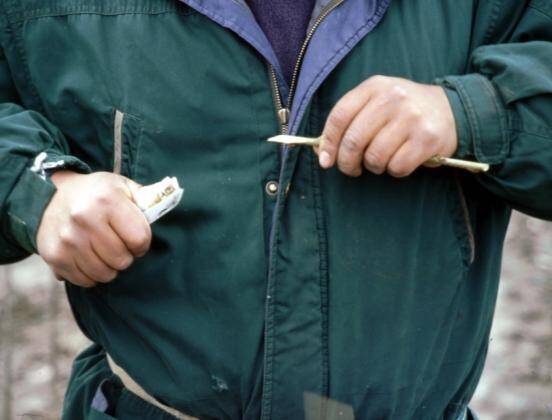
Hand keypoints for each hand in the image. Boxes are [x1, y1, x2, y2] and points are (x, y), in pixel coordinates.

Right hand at [37, 171, 151, 287]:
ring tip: (104, 251)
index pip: (139, 239)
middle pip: (122, 260)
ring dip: (110, 267)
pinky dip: (92, 274)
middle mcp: (85, 219)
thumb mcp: (123, 186)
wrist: (50, 195)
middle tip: (118, 244)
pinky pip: (85, 281)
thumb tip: (170, 198)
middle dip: (126, 255)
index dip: (142, 243)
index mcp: (107, 200)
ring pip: (105, 274)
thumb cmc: (96, 194)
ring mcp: (68, 240)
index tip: (136, 238)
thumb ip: (148, 197)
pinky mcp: (54, 257)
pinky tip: (89, 258)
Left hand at [317, 75, 456, 176]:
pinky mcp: (427, 138)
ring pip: (375, 157)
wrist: (452, 109)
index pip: (339, 116)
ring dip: (374, 167)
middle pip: (354, 140)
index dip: (328, 142)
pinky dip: (395, 170)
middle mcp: (393, 98)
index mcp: (375, 86)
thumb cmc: (403, 112)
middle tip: (352, 169)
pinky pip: (397, 167)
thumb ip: (350, 121)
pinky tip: (401, 160)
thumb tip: (321, 153)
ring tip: (381, 161)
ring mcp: (411, 117)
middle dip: (347, 162)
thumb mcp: (376, 103)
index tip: (326, 160)